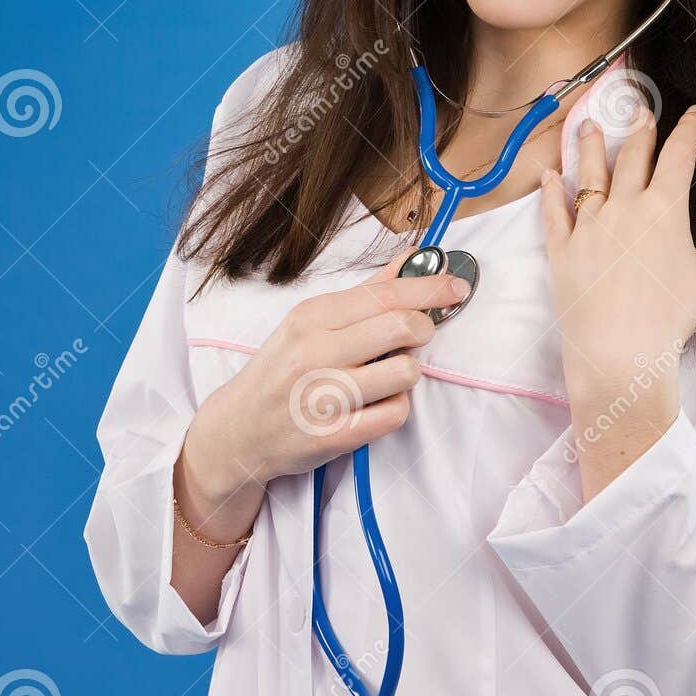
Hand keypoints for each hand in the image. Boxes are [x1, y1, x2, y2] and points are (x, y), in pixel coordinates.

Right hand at [181, 252, 467, 510]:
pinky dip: (396, 407)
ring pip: (405, 372)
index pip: (386, 294)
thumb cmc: (282, 371)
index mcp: (311, 317)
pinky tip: (377, 403)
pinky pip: (396, 414)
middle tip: (418, 335)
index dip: (431, 288)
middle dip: (424, 328)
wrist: (238, 431)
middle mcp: (315, 353)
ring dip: (408, 372)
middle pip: (403, 327)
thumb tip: (413, 259)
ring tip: (388, 374)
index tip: (457, 288)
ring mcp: (324, 397)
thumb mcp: (310, 323)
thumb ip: (366, 292)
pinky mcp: (335, 436)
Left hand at [539, 102, 695, 427]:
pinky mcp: (562, 249)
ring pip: (589, 175)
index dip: (688, 130)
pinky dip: (552, 191)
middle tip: (641, 110)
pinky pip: (554, 211)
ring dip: (590, 146)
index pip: (678, 155)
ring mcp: (588, 226)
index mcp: (663, 209)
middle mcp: (622, 207)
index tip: (694, 112)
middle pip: (631, 157)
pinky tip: (550, 175)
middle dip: (640, 130)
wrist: (620, 353)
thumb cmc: (672, 316)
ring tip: (589, 125)